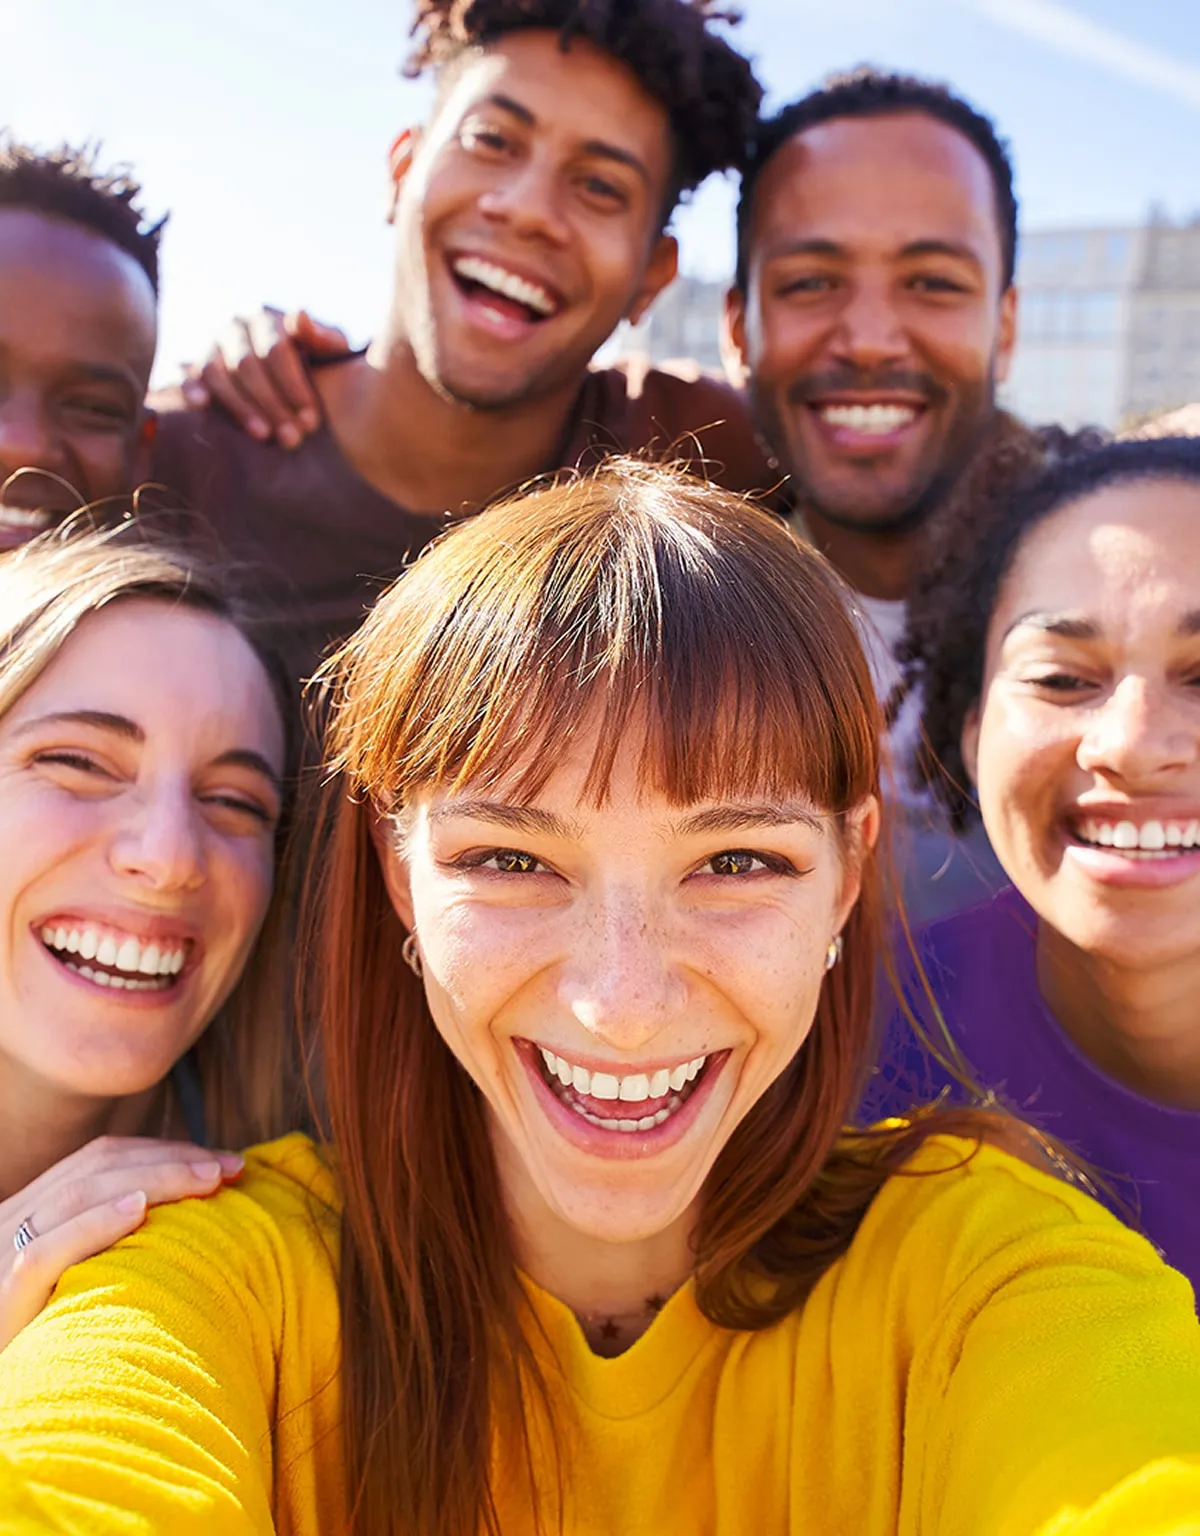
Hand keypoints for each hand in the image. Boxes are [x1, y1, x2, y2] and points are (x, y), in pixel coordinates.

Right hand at [0, 1136, 242, 1352]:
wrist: (9, 1412)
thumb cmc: (56, 1346)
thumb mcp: (80, 1279)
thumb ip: (114, 1243)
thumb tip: (197, 1215)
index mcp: (30, 1214)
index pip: (99, 1160)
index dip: (161, 1151)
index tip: (220, 1160)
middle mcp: (11, 1225)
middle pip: (95, 1168)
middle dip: (169, 1159)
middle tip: (230, 1166)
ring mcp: (1, 1260)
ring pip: (75, 1195)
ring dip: (151, 1179)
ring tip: (207, 1180)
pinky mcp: (1, 1304)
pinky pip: (43, 1255)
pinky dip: (93, 1224)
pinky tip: (139, 1210)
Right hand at [179, 307, 350, 447]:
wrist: (297, 381)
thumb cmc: (317, 365)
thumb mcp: (330, 352)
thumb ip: (324, 337)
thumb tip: (300, 315)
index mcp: (266, 319)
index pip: (276, 349)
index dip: (294, 386)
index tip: (311, 420)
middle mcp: (234, 328)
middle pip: (247, 365)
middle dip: (272, 403)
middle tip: (293, 438)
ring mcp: (210, 346)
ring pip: (218, 373)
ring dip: (239, 406)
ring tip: (263, 435)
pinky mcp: (191, 367)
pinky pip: (184, 375)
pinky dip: (190, 387)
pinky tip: (201, 406)